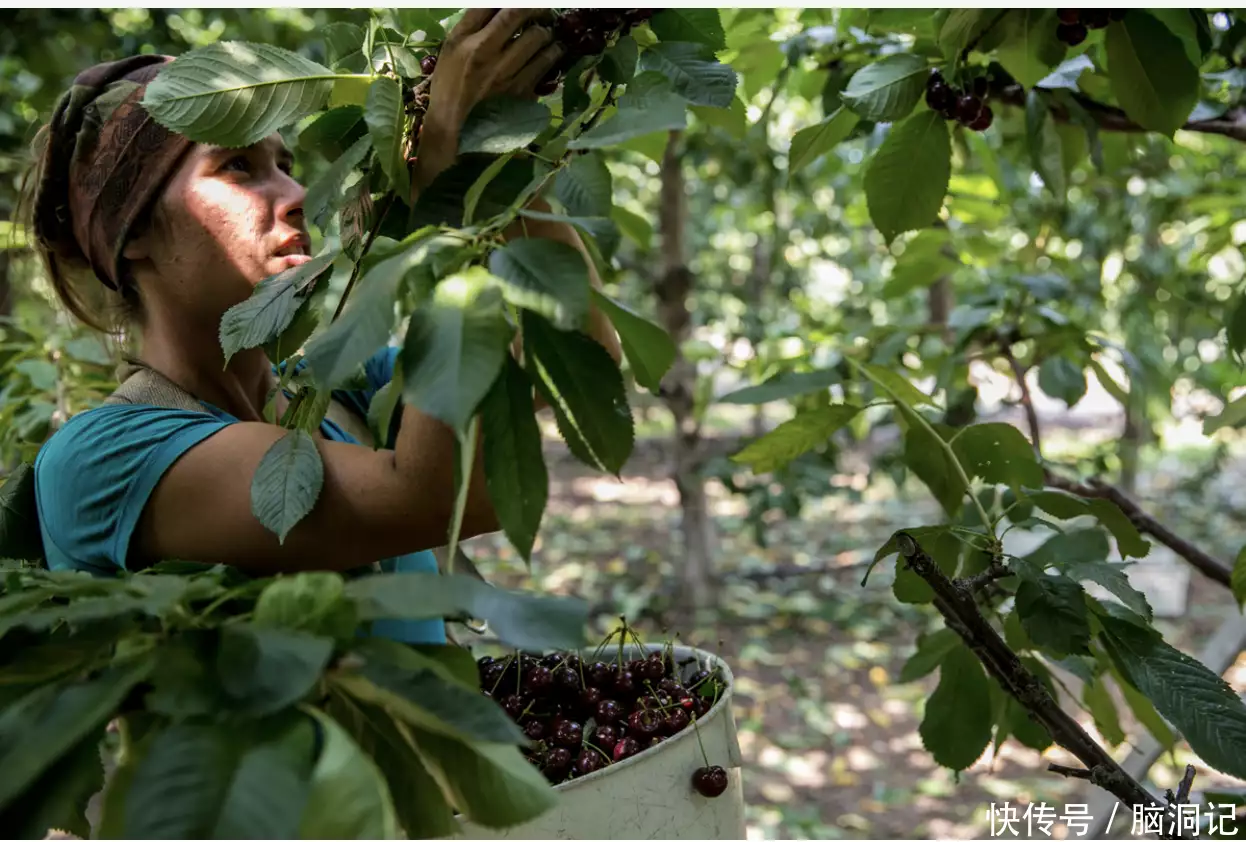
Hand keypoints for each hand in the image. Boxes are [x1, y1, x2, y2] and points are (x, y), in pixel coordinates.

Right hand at [425, 9, 564, 136]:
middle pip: (523, 16)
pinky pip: (546, 66)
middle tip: (542, 15)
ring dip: (548, 34)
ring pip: (541, 40)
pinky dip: (551, 57)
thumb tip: (499, 7)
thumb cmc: (451, 82)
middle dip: (538, 11)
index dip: (522, 3)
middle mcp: (489, 53)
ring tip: (547, 37)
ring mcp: (508, 74)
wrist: (453, 125)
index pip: (502, 7)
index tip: (528, 6)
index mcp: (468, 39)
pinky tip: (549, 56)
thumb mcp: (453, 46)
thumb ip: (474, 22)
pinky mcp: (522, 93)